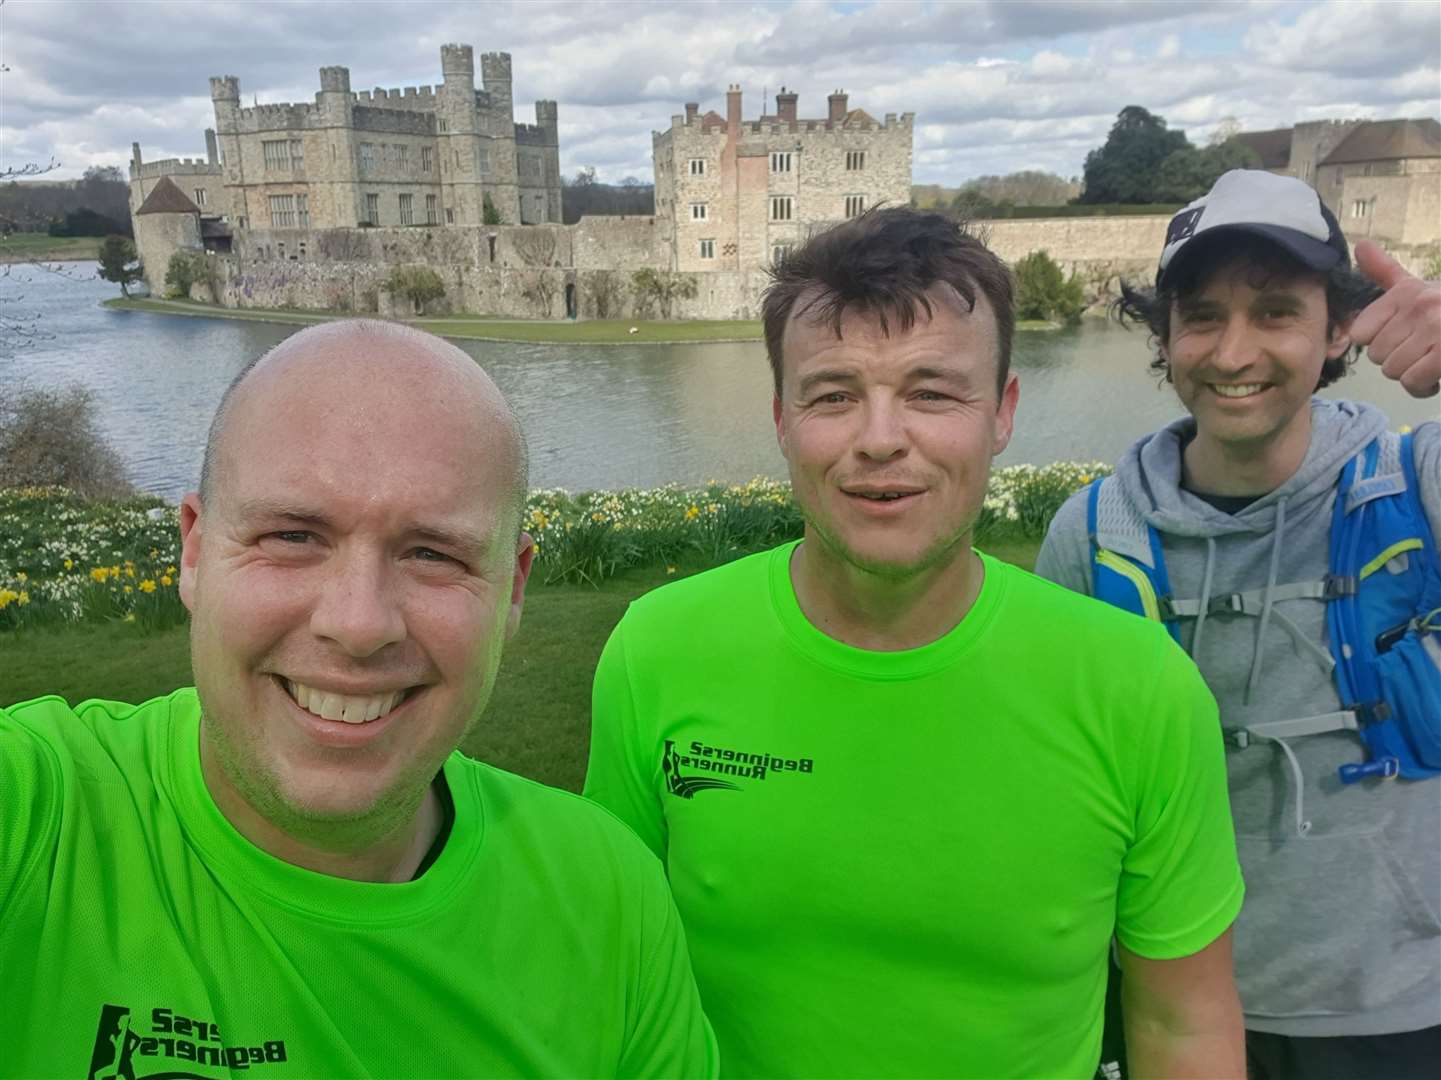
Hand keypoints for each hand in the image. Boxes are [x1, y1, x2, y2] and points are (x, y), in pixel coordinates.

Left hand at [1348, 240, 1440, 398]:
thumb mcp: (1417, 287)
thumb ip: (1386, 271)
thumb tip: (1361, 245)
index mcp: (1406, 292)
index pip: (1360, 333)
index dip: (1378, 343)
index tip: (1400, 339)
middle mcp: (1420, 305)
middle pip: (1377, 356)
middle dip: (1397, 362)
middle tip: (1422, 353)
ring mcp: (1437, 327)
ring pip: (1394, 371)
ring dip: (1411, 377)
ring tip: (1431, 364)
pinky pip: (1414, 382)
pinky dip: (1423, 388)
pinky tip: (1438, 378)